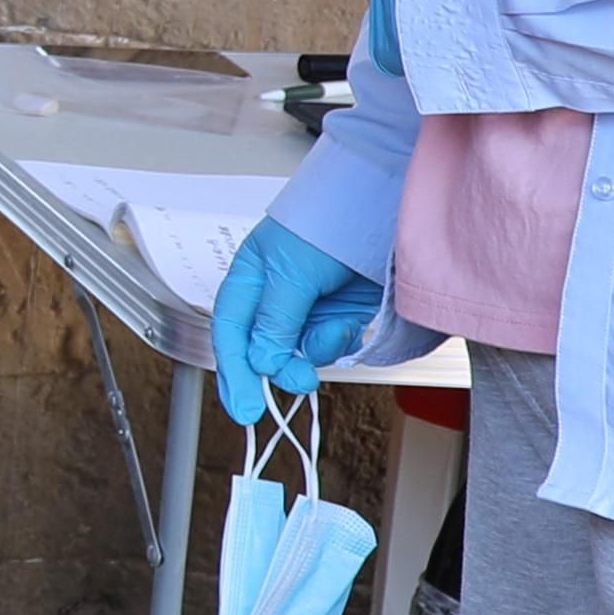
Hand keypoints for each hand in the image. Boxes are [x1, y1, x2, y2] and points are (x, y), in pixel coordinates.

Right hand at [211, 221, 384, 427]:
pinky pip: (330, 345)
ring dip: (314, 352)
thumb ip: (274, 321)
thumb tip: (262, 362)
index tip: (245, 407)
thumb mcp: (290, 272)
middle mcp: (275, 297)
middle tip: (297, 383)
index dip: (233, 371)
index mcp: (249, 280)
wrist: (381, 207)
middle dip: (276, 371)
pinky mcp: (340, 315)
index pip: (232, 333)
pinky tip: (346, 325)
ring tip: (333, 333)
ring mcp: (309, 308)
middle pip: (262, 349)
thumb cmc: (326, 224)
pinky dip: (338, 342)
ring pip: (298, 352)